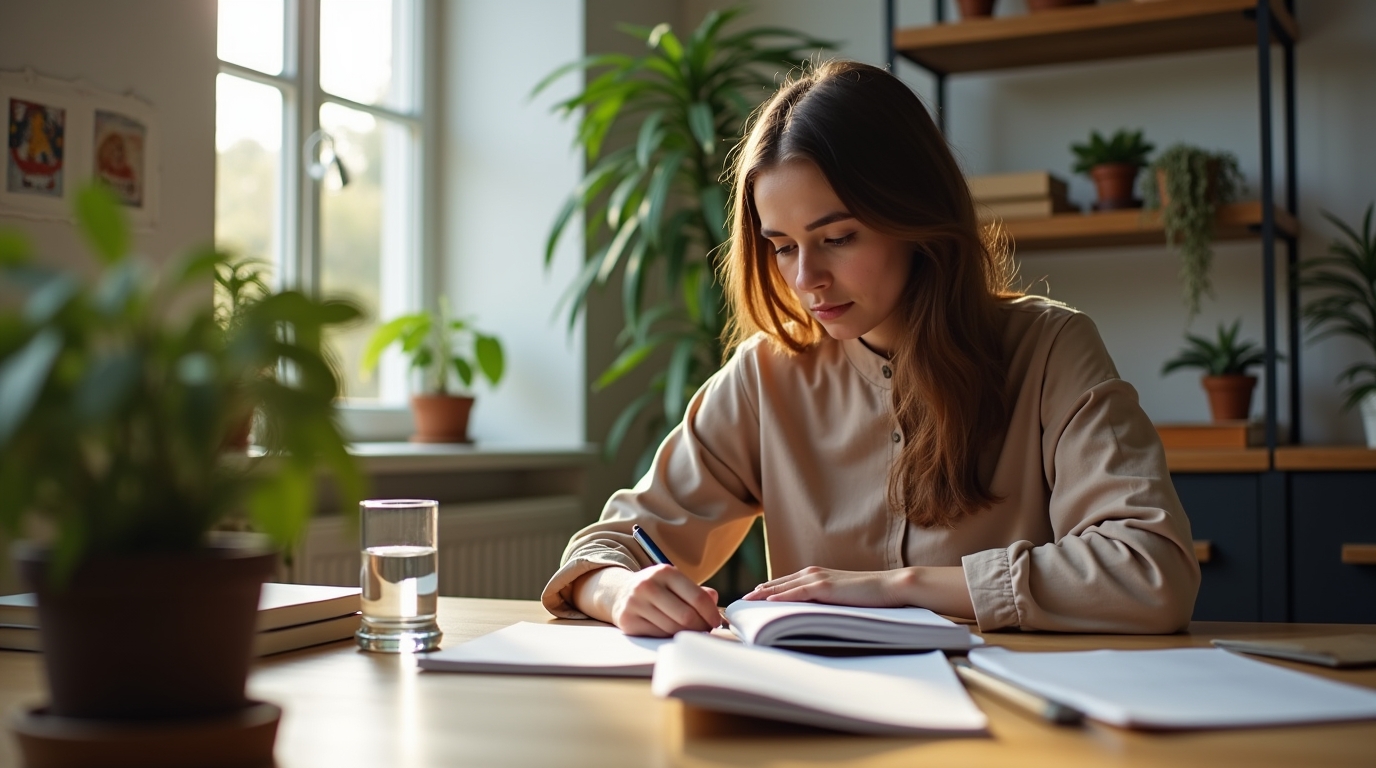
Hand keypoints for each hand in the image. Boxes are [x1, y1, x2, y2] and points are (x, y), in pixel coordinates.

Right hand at [573, 565, 720, 637]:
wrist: (622, 593)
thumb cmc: (658, 590)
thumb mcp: (676, 583)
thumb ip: (698, 592)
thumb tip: (714, 602)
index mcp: (665, 572)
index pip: (697, 598)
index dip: (711, 613)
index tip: (716, 622)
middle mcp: (648, 585)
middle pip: (686, 617)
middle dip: (701, 627)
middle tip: (706, 630)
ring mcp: (635, 603)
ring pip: (673, 629)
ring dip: (686, 633)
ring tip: (690, 631)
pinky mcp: (628, 621)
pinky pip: (658, 635)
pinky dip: (669, 636)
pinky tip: (672, 632)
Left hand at [742, 566, 905, 606]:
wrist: (889, 587)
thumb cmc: (868, 596)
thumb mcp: (839, 599)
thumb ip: (822, 603)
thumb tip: (809, 616)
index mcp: (815, 576)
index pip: (783, 584)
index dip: (764, 592)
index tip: (748, 600)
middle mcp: (812, 574)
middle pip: (777, 584)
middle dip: (757, 594)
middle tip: (738, 604)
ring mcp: (818, 579)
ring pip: (783, 588)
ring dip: (762, 596)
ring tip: (744, 603)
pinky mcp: (825, 587)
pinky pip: (797, 592)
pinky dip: (781, 597)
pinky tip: (766, 602)